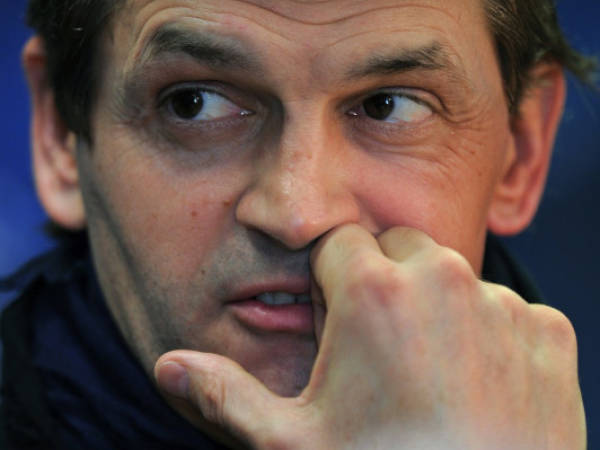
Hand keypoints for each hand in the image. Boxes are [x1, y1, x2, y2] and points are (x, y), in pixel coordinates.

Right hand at [155, 225, 585, 448]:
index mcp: (372, 290)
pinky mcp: (549, 335)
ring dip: (435, 307)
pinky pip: (507, 312)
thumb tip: (167, 366)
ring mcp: (502, 305)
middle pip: (398, 248)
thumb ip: (225, 394)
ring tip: (424, 373)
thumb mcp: (288, 445)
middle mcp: (442, 280)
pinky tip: (472, 388)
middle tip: (376, 345)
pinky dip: (488, 334)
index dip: (331, 280)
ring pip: (453, 278)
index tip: (335, 319)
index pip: (339, 242)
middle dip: (382, 279)